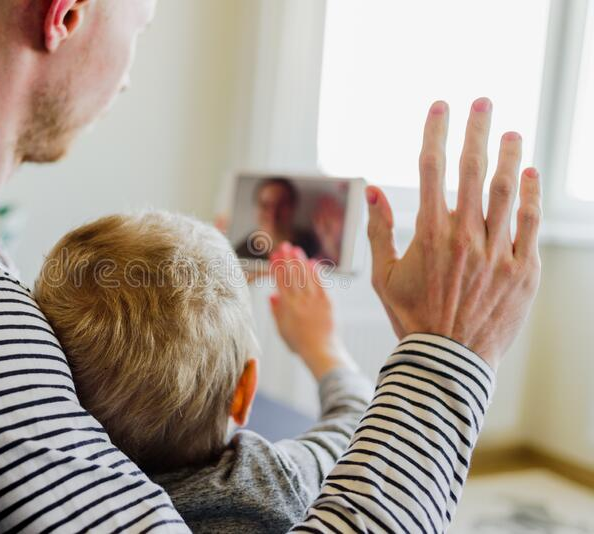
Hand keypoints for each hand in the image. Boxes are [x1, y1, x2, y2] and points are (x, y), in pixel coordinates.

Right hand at [269, 243, 357, 378]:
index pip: (280, 282)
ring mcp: (315, 300)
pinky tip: (312, 262)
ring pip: (306, 276)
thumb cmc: (300, 343)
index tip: (273, 256)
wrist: (321, 351)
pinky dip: (316, 272)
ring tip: (296, 249)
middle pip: (292, 275)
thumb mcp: (281, 329)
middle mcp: (300, 301)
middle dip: (287, 259)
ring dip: (300, 261)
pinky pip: (320, 283)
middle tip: (284, 246)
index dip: (276, 267)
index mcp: (287, 307)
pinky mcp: (328, 302)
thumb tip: (272, 295)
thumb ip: (276, 311)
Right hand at [366, 98, 541, 369]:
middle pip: (472, 169)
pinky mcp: (522, 270)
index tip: (441, 106)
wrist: (447, 359)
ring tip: (510, 132)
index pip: (431, 169)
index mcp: (429, 234)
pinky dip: (531, 195)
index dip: (436, 132)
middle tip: (482, 102)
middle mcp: (465, 237)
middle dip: (476, 130)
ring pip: (506, 191)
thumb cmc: (411, 316)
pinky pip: (530, 223)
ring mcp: (497, 252)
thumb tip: (371, 189)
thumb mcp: (384, 274)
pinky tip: (530, 174)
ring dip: (508, 156)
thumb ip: (378, 229)